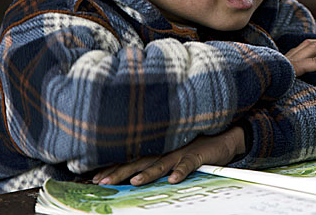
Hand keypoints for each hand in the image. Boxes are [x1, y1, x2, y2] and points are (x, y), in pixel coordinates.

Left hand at [92, 126, 245, 186]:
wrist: (222, 135)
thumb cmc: (193, 144)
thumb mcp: (170, 150)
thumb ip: (152, 159)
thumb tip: (131, 171)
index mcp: (155, 148)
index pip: (129, 158)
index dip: (112, 167)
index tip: (94, 177)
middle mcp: (164, 148)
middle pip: (138, 161)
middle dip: (119, 172)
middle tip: (102, 181)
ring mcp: (180, 151)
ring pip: (161, 162)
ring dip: (148, 172)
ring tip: (135, 181)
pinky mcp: (197, 154)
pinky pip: (188, 164)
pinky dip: (181, 171)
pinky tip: (174, 179)